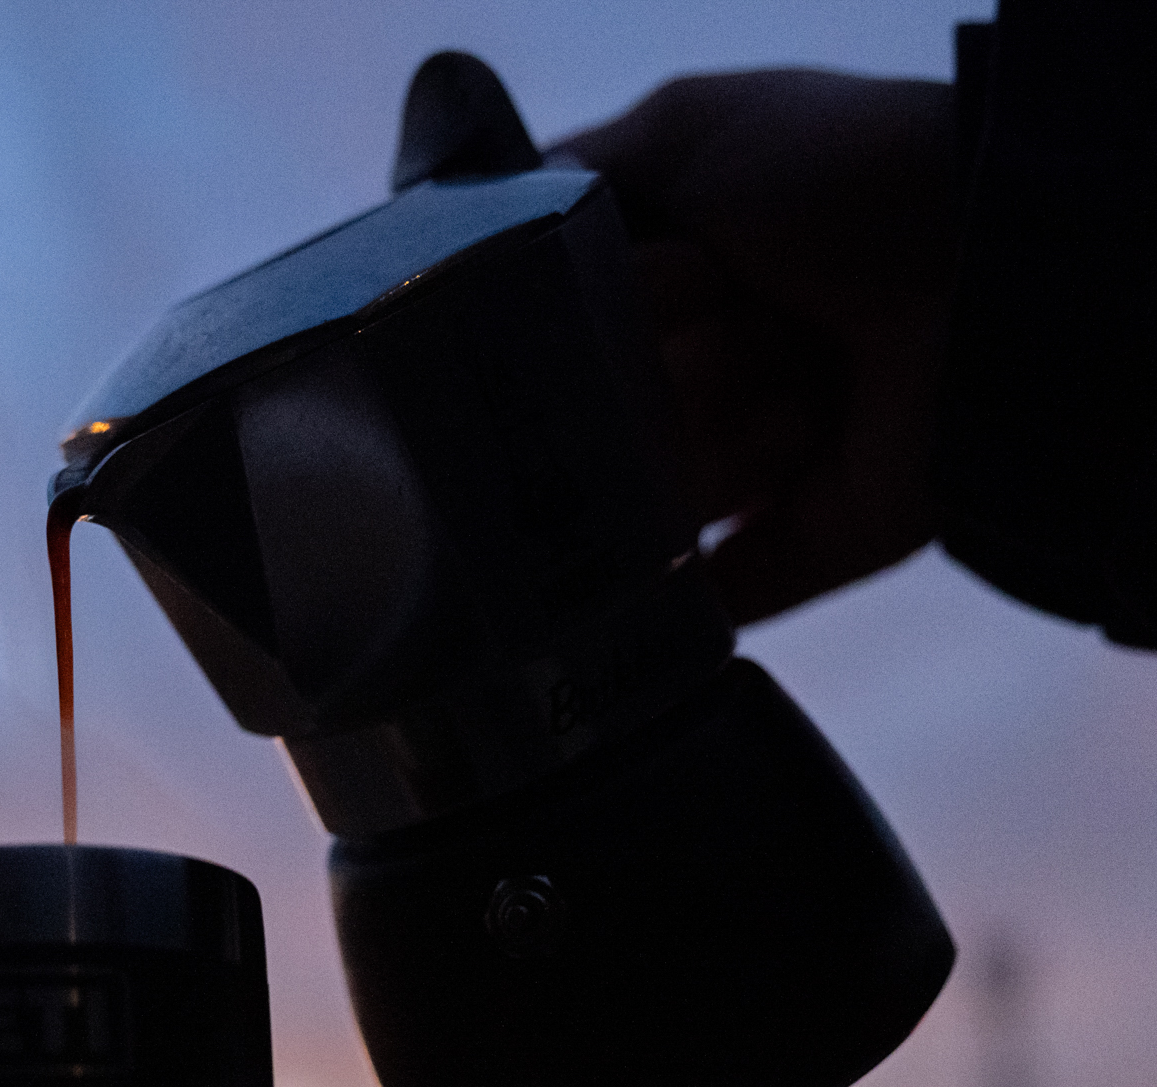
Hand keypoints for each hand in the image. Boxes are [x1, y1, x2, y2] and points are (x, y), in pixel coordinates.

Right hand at [558, 71, 956, 624]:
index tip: (636, 285)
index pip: (555, 340)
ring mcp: (749, 468)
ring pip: (648, 502)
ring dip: (716, 437)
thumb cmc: (840, 175)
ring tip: (801, 379)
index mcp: (669, 290)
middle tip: (733, 316)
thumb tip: (454, 240)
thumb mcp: (686, 132)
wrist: (995, 271)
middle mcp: (699, 377)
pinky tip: (701, 531)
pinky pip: (714, 592)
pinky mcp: (803, 546)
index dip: (572, 320)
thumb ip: (563, 181)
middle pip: (593, 426)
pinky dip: (697, 581)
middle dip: (654, 375)